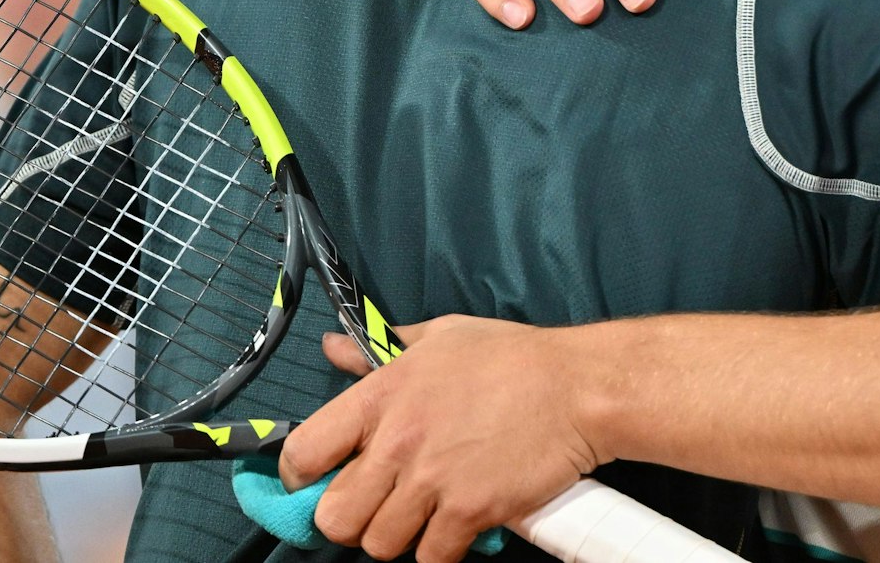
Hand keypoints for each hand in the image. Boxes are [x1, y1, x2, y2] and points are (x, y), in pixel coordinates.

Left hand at [280, 318, 601, 561]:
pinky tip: (456, 523)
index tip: (319, 480)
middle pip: (335, 518)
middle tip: (378, 504)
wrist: (576, 388)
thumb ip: (378, 350)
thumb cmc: (510, 358)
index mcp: (382, 394)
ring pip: (379, 545)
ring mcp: (433, 481)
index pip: (304, 453)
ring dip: (398, 536)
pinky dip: (439, 549)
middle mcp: (398, 441)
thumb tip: (334, 348)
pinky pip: (430, 558)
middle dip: (352, 518)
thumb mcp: (440, 337)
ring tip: (422, 513)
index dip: (303, 476)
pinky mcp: (469, 512)